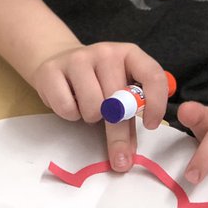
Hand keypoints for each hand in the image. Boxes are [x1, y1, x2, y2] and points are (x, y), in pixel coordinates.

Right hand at [30, 43, 170, 171]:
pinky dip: (70, 115)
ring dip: (91, 118)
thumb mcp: (118, 92)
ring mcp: (78, 58)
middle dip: (118, 132)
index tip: (150, 125)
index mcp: (130, 54)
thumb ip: (129, 119)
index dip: (156, 103)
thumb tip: (128, 155)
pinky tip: (71, 104)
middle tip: (119, 156)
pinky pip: (67, 108)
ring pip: (92, 106)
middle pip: (119, 100)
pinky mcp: (52, 70)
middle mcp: (106, 52)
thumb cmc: (95, 81)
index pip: (152, 75)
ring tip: (88, 108)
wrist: (57, 60)